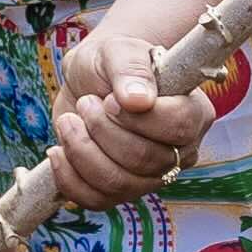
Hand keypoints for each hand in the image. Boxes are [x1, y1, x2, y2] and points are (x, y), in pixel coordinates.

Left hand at [51, 20, 220, 209]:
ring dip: (82, 151)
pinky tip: (58, 151)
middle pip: (145, 159)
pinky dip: (69, 178)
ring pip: (119, 184)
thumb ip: (130, 70)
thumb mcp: (119, 51)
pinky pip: (96, 200)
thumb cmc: (111, 62)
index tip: (109, 99)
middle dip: (102, 130)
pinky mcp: (121, 190)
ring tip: (68, 121)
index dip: (138, 117)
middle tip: (85, 103)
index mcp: (194, 112)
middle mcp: (181, 151)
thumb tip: (137, 101)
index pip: (179, 126)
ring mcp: (152, 176)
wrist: (88, 80)